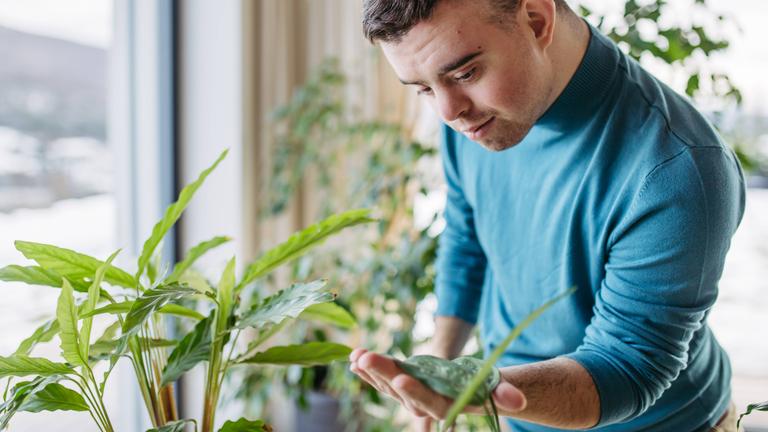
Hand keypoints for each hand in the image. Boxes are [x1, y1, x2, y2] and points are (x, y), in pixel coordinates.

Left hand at [349, 348, 526, 426]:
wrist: (470, 387)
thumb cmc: (483, 384)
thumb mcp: (494, 384)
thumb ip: (503, 393)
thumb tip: (517, 402)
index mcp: (446, 403)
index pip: (429, 401)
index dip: (415, 391)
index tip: (401, 378)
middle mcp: (424, 403)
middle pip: (402, 390)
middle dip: (383, 374)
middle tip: (365, 358)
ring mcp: (409, 394)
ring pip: (387, 384)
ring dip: (370, 370)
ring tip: (355, 355)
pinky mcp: (400, 385)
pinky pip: (382, 380)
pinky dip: (367, 371)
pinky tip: (352, 360)